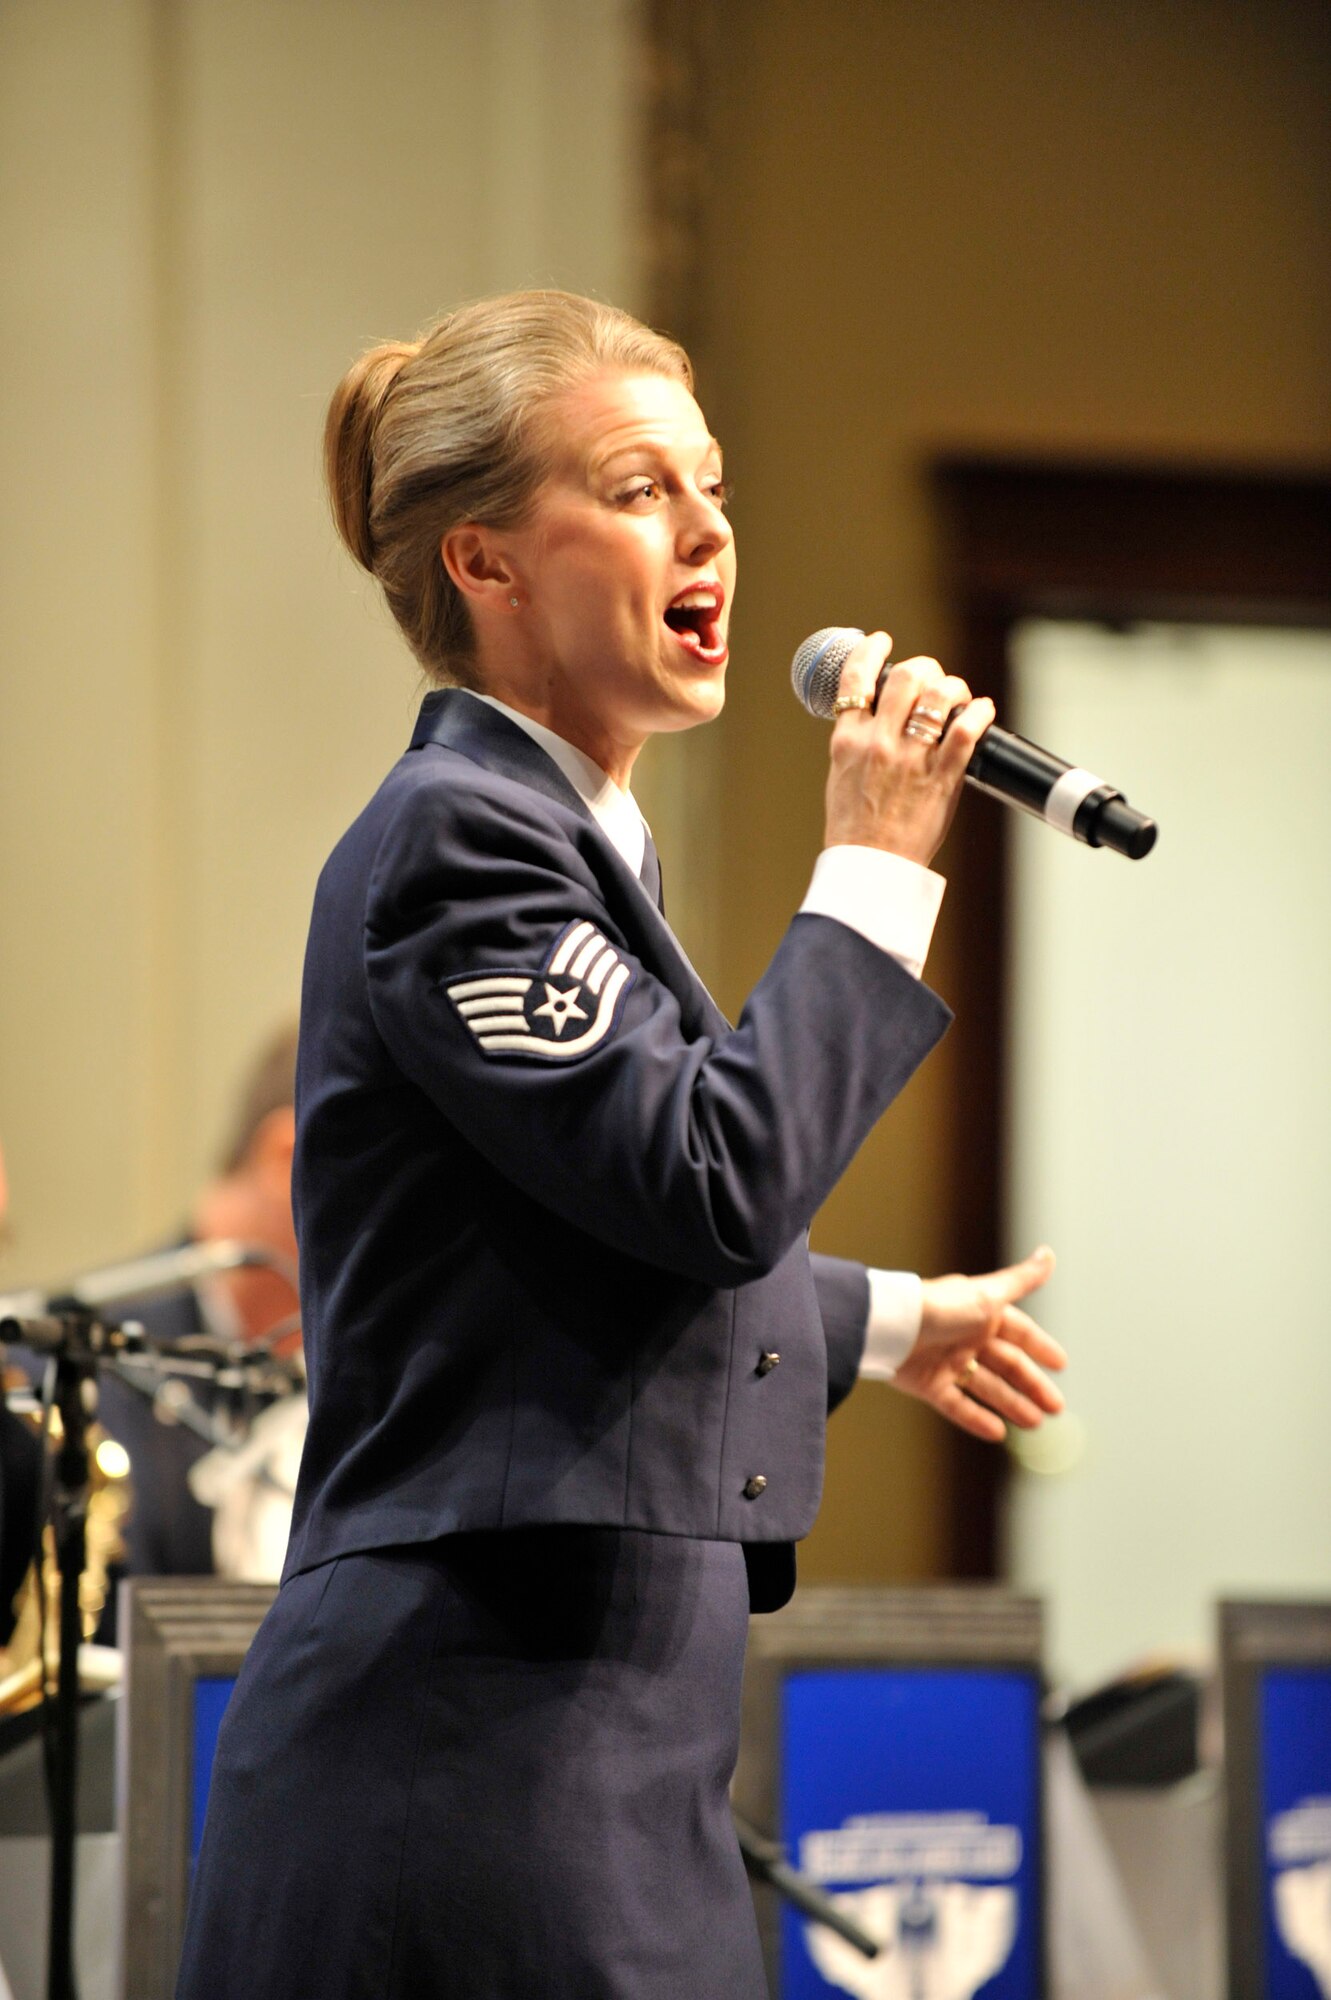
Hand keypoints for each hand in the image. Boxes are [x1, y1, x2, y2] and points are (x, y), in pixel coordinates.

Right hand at [823, 632, 995, 866]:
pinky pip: (967, 730)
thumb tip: (877, 718)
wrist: (870, 867)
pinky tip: (981, 711)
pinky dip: (979, 712)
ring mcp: (912, 758)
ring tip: (957, 696)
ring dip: (953, 687)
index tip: (883, 642)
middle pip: (907, 677)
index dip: (872, 650)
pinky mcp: (942, 777)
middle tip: (931, 677)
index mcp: (848, 740)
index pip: (856, 677)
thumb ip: (857, 742)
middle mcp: (878, 742)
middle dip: (925, 668)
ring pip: (939, 695)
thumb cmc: (854, 829)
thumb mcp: (841, 775)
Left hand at [891, 1247, 1064, 1442]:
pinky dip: (977, 1419)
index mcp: (982, 1315)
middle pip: (1007, 1365)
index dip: (1040, 1347)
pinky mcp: (929, 1385)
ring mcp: (948, 1362)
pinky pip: (957, 1405)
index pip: (1019, 1333)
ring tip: (1034, 1423)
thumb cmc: (941, 1308)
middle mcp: (966, 1338)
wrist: (891, 1328)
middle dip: (1031, 1385)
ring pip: (986, 1388)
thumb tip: (1048, 1253)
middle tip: (1056, 1408)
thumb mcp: (987, 1295)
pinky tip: (998, 1433)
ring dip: (1011, 1405)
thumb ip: (1021, 1281)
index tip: (1061, 1365)